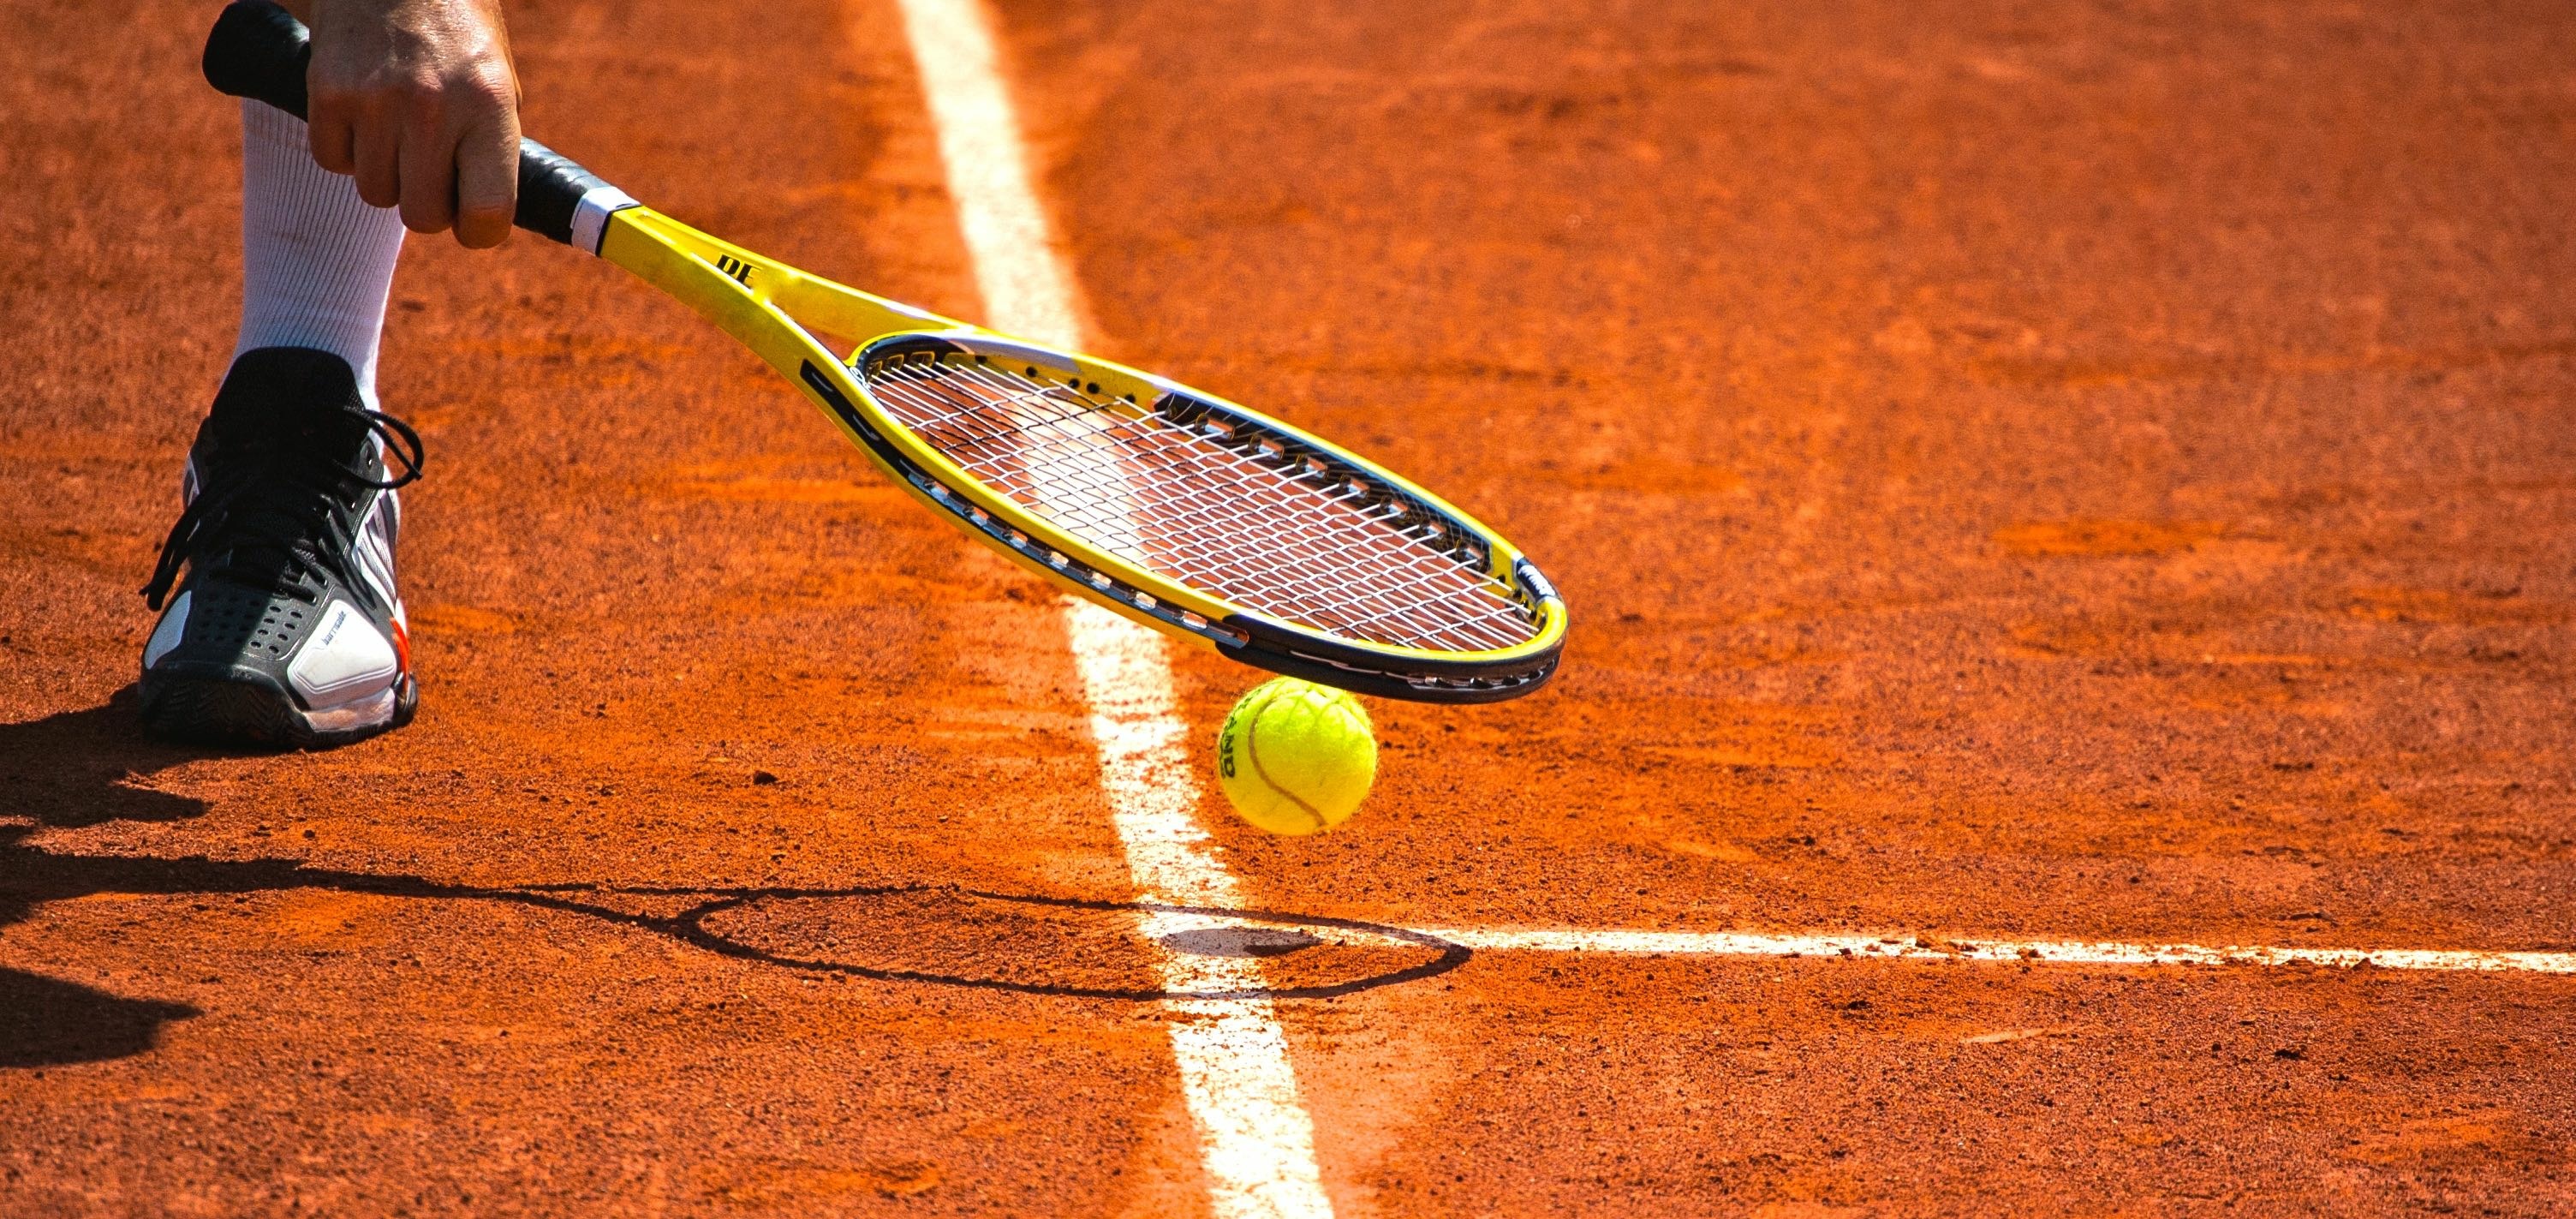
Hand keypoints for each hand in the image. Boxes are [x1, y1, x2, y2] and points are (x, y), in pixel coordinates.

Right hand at [299, 0, 520, 247]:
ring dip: (387, 175)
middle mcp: (432, 107)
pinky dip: (346, 149)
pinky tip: (364, 115)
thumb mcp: (498, 78)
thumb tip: (483, 211)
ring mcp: (375, 100)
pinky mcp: (326, 91)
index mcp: (488, 105)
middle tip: (431, 176)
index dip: (479, 231)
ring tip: (398, 131)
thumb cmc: (456, 26)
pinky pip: (333, 160)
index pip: (487, 212)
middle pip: (422, 216)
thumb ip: (494, 144)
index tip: (473, 222)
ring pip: (375, 193)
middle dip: (428, 207)